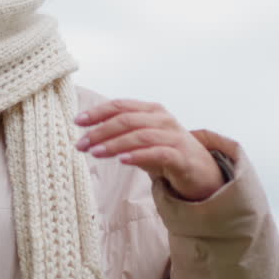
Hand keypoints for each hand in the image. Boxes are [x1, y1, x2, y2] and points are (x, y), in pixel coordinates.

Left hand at [75, 99, 224, 200]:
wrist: (201, 172)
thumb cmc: (167, 153)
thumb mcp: (142, 140)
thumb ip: (121, 134)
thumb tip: (89, 136)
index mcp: (152, 110)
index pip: (121, 105)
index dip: (98, 112)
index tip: (77, 121)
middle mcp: (163, 119)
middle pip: (127, 119)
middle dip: (100, 131)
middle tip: (81, 143)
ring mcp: (174, 137)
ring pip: (139, 135)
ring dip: (114, 144)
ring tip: (95, 153)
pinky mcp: (181, 156)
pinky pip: (157, 153)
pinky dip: (138, 155)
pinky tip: (122, 160)